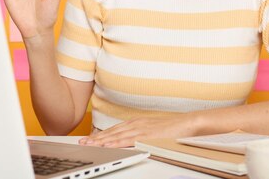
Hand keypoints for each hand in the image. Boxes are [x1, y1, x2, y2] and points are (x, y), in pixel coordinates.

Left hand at [78, 114, 198, 147]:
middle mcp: (136, 123)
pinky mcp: (146, 134)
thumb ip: (140, 134)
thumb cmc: (172, 128)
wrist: (187, 123)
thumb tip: (130, 141)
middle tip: (82, 142)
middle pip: (111, 131)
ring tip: (89, 144)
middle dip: (96, 137)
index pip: (114, 129)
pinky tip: (107, 145)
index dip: (100, 134)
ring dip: (101, 139)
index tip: (89, 138)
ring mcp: (140, 128)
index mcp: (136, 122)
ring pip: (116, 135)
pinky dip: (116, 141)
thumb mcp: (152, 131)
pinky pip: (128, 139)